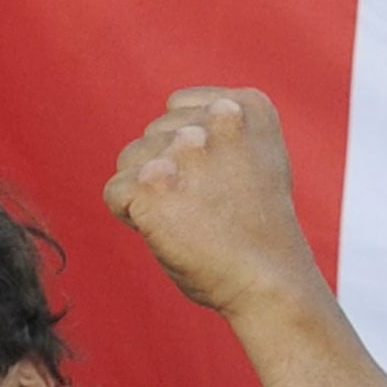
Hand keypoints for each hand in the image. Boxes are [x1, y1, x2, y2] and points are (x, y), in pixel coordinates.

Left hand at [105, 86, 326, 317]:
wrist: (270, 282)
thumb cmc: (259, 230)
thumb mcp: (255, 158)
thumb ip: (220, 131)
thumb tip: (173, 127)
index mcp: (247, 105)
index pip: (178, 106)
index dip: (188, 149)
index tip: (222, 181)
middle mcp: (218, 116)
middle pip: (153, 133)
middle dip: (167, 169)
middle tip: (209, 209)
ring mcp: (185, 148)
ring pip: (130, 160)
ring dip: (148, 191)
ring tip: (191, 220)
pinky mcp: (152, 183)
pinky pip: (116, 193)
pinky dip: (133, 217)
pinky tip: (170, 231)